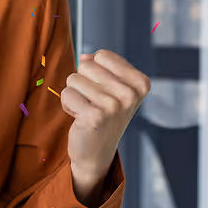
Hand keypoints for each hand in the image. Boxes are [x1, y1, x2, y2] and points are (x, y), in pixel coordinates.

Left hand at [61, 50, 150, 198]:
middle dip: (83, 82)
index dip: (95, 71)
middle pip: (86, 65)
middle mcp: (130, 94)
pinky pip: (66, 94)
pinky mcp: (94, 116)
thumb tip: (85, 57)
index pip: (102, 56)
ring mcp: (113, 106)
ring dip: (75, 94)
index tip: (103, 91)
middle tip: (93, 103)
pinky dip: (67, 105)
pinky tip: (80, 118)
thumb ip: (100, 66)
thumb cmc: (103, 114)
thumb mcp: (110, 87)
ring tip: (86, 110)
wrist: (97, 152)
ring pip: (74, 79)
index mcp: (140, 83)